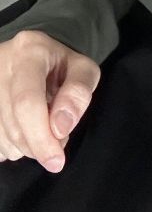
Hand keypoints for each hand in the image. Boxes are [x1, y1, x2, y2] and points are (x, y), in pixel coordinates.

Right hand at [0, 29, 100, 172]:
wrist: (39, 56)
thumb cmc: (63, 66)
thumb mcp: (83, 70)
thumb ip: (78, 94)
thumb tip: (60, 128)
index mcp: (30, 51)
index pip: (27, 101)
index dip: (40, 136)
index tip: (56, 160)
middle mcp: (1, 63)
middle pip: (12, 124)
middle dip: (37, 145)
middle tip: (56, 143)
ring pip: (0, 136)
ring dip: (23, 146)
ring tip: (40, 128)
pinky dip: (10, 145)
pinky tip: (22, 129)